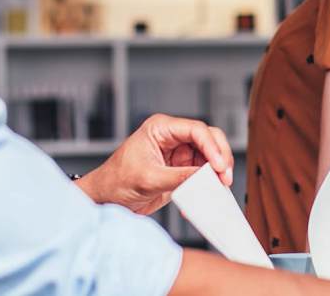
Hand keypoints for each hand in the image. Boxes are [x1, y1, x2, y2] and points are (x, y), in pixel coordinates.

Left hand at [76, 114, 232, 214]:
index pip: (196, 130)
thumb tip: (205, 178)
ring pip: (209, 156)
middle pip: (208, 139)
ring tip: (217, 188)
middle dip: (219, 158)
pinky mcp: (180, 169)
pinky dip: (206, 184)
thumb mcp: (148, 179)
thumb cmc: (115, 182)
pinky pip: (201, 173)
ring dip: (216, 172)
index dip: (212, 147)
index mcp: (160, 128)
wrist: (104, 200)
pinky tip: (204, 195)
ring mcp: (178, 153)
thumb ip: (179, 177)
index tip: (219, 166)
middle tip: (224, 177)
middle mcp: (172, 137)